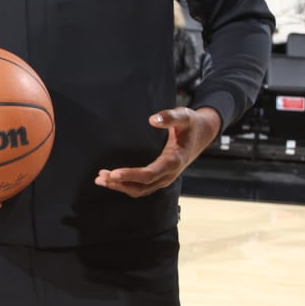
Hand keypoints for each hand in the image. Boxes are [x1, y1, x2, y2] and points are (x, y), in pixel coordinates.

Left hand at [95, 106, 222, 198]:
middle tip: (101, 176)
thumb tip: (152, 120)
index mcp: (174, 161)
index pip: (149, 174)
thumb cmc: (191, 124)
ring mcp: (165, 178)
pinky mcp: (161, 177)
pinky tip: (113, 180)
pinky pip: (142, 187)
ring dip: (121, 186)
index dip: (130, 175)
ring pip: (140, 190)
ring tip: (101, 179)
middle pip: (142, 186)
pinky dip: (126, 185)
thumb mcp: (184, 115)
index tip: (114, 173)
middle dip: (120, 183)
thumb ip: (169, 117)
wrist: (203, 133)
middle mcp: (169, 173)